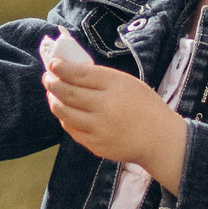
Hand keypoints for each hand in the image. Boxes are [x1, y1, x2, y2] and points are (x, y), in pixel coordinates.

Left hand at [44, 49, 187, 186]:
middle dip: (52, 83)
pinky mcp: (95, 144)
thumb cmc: (145, 107)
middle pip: (68, 92)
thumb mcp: (129, 84)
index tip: (52, 64)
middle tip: (47, 78)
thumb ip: (102, 78)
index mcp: (116, 86)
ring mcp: (99, 127)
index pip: (79, 74)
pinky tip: (63, 111)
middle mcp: (106, 106)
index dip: (61, 68)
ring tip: (51, 93)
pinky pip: (71, 129)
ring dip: (53, 100)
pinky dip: (64, 118)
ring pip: (64, 112)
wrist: (160, 140)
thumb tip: (71, 71)